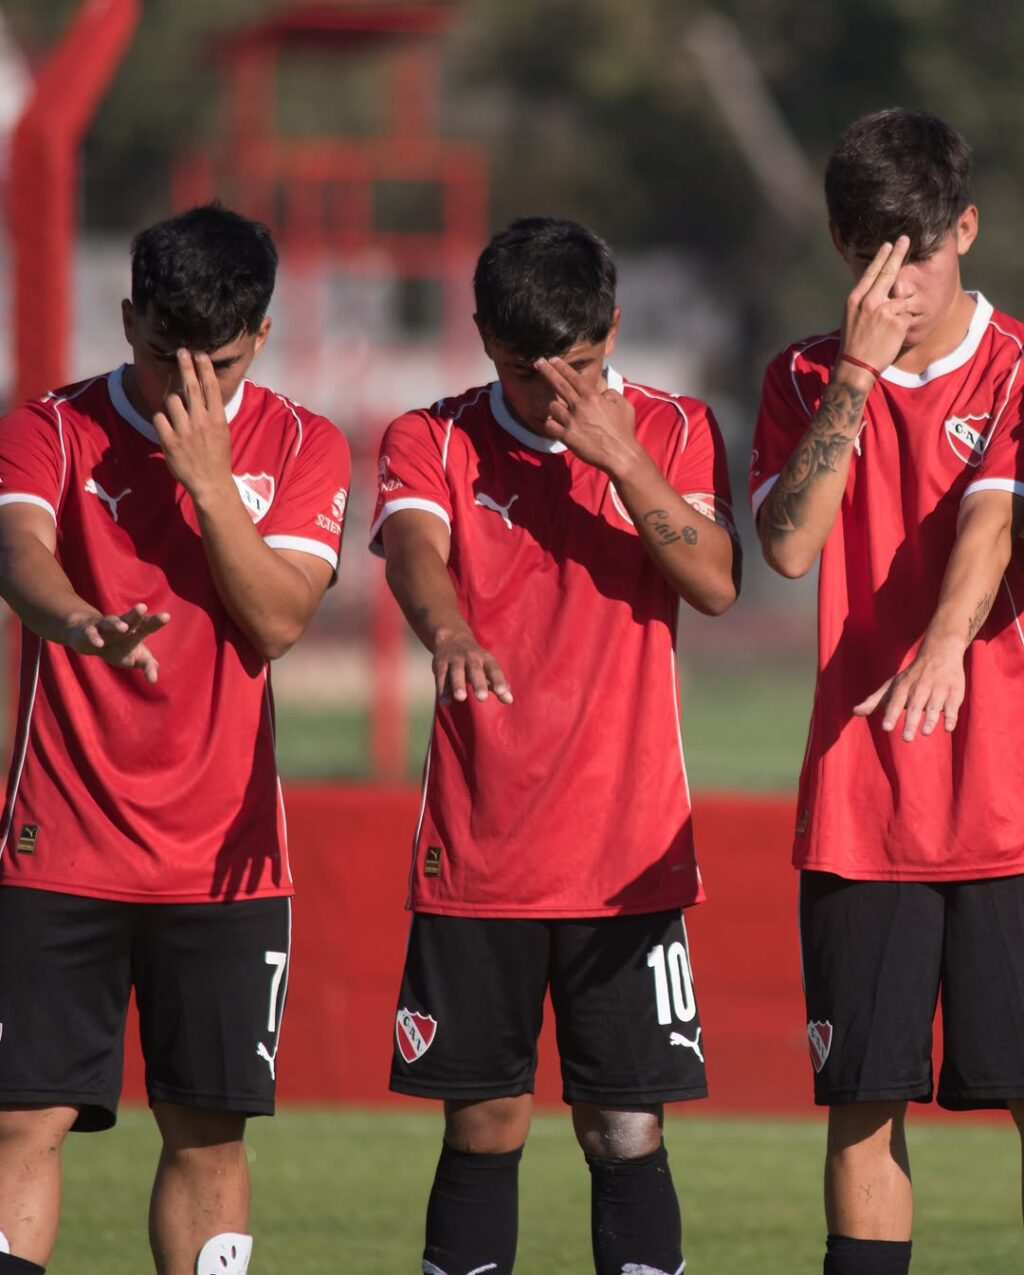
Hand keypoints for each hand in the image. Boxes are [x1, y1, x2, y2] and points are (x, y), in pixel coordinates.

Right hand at [65, 603, 170, 683]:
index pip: (147, 625)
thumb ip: (147, 664)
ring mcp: (104, 626)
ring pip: (110, 622)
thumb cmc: (117, 646)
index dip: (155, 621)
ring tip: (124, 628)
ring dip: (116, 625)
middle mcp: (121, 625)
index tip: (166, 616)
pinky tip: (99, 643)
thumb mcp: (135, 656)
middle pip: (131, 620)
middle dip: (137, 615)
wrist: (86, 636)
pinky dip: (94, 638)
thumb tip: (154, 678)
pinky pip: (91, 634)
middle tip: (144, 607)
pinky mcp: (88, 631)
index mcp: (135, 630)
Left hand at [152, 351, 233, 502]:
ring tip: (176, 410)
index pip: (211, 387)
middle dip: (186, 366)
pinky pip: (159, 418)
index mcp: (218, 419)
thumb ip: (212, 412)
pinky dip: (161, 418)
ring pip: (172, 401)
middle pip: (191, 387)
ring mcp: (185, 431)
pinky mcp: (169, 441)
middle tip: (181, 352)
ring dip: (172, 401)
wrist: (211, 484)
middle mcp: (201, 422)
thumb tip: (200, 391)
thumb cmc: (217, 457)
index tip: (199, 354)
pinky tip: (167, 424)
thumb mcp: (223, 432)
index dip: (204, 368)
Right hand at [433, 628, 512, 705]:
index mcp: (486, 659)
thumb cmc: (475, 660)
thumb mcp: (488, 667)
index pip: (494, 670)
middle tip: (482, 698)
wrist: (452, 637)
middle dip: (478, 683)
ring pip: (456, 672)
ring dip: (458, 684)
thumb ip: (498, 684)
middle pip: (475, 670)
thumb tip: (509, 700)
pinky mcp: (441, 664)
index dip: (498, 681)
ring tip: (461, 698)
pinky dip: (442, 690)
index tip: (502, 692)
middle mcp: (471, 658)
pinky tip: (445, 702)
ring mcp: (455, 660)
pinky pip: (441, 677)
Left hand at [535, 357, 638, 474]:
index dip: (562, 367)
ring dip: (554, 408)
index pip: (574, 377)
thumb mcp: (624, 406)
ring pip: (552, 407)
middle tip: (538, 363)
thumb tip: (603, 393)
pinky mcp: (567, 436)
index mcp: (593, 397)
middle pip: (559, 384)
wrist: (620, 454)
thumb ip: (612, 394)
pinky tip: (553, 425)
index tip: (553, 360)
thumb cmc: (624, 431)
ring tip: (559, 411)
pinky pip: (550, 426)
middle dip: (547, 371)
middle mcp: (580, 406)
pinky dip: (550, 424)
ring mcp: (572, 421)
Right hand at [838, 236, 914, 385]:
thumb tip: (879, 290)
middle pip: (888, 273)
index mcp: (855, 300)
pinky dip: (903, 324)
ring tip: (888, 328)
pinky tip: (892, 336)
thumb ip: (865, 302)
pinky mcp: (898, 321)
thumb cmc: (853, 344)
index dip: (881, 258)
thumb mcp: (851, 318)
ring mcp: (884, 310)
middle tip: (905, 239)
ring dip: (900, 310)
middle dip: (897, 254)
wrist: (856, 366)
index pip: (871, 273)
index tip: (888, 245)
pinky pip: (907, 316)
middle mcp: (869, 301)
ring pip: (901, 299)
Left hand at [853, 636, 965, 741]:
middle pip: (915, 707)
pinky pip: (952, 707)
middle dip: (911, 722)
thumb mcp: (892, 685)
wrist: (940, 652)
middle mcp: (920, 688)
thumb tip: (855, 712)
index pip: (895, 702)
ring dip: (930, 720)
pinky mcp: (954, 693)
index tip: (886, 728)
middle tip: (906, 739)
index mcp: (903, 687)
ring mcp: (938, 690)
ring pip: (934, 707)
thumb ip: (874, 701)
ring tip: (925, 732)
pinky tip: (948, 728)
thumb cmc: (912, 676)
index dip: (891, 714)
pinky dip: (951, 717)